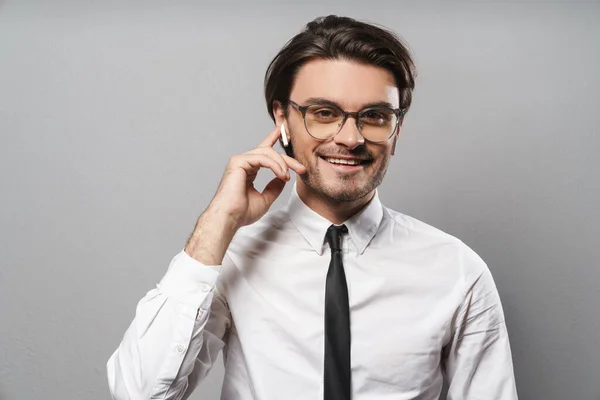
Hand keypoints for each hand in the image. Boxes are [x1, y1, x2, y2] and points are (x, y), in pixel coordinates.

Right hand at [184, 126, 305, 264]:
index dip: (272, 139)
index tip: (281, 131)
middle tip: (301, 169)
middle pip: (269, 151)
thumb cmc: (242, 212)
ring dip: (282, 164)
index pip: (262, 151)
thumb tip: (283, 179)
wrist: (230, 218)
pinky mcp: (238, 162)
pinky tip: (281, 174)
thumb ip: (274, 187)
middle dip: (287, 159)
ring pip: (267, 153)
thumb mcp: (265, 199)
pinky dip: (274, 165)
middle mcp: (243, 163)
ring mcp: (240, 161)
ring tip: (287, 177)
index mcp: (248, 169)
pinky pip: (262, 158)